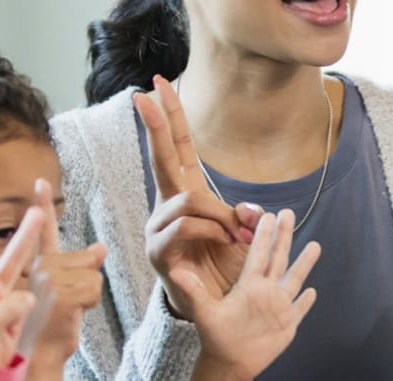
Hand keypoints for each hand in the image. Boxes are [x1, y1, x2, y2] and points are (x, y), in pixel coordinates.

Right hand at [27, 178, 106, 375]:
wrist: (41, 355)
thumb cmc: (52, 325)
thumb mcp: (68, 292)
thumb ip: (81, 266)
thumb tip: (101, 247)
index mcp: (40, 264)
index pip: (45, 230)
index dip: (43, 204)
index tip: (40, 181)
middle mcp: (41, 267)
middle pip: (89, 259)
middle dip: (88, 283)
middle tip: (67, 304)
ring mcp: (49, 279)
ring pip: (95, 274)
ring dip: (90, 296)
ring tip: (68, 310)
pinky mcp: (59, 293)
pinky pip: (95, 289)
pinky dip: (90, 305)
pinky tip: (72, 315)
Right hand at [134, 75, 261, 319]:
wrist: (219, 307)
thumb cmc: (227, 266)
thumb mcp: (244, 235)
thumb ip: (244, 216)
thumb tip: (249, 211)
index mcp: (187, 191)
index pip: (177, 146)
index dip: (170, 117)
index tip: (157, 85)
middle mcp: (168, 204)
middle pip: (162, 156)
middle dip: (156, 123)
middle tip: (143, 92)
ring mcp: (159, 226)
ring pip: (189, 199)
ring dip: (219, 216)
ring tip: (235, 237)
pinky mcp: (159, 250)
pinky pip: (186, 226)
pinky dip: (213, 232)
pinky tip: (226, 243)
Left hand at [181, 210, 319, 380]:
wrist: (227, 362)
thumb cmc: (215, 336)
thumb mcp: (205, 311)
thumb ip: (194, 291)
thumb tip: (176, 270)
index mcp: (248, 284)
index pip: (258, 254)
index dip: (262, 234)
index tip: (266, 214)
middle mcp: (265, 290)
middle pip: (278, 257)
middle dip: (284, 236)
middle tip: (288, 213)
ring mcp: (278, 306)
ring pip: (294, 279)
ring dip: (305, 263)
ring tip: (316, 245)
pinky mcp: (287, 323)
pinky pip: (300, 308)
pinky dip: (307, 301)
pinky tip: (314, 290)